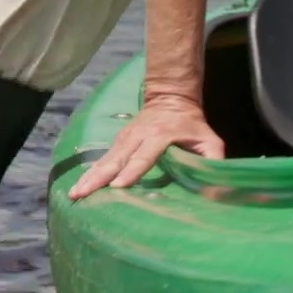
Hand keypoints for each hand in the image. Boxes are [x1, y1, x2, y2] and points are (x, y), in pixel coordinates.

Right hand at [67, 94, 224, 199]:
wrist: (170, 98)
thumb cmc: (192, 125)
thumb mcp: (209, 141)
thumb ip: (213, 161)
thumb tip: (217, 190)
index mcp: (159, 135)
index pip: (144, 156)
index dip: (132, 171)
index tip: (118, 186)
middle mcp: (137, 136)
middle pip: (116, 159)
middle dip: (99, 178)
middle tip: (82, 194)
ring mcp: (124, 138)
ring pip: (105, 160)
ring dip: (89, 176)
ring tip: (75, 193)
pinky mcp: (118, 142)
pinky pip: (103, 159)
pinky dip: (90, 173)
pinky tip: (79, 186)